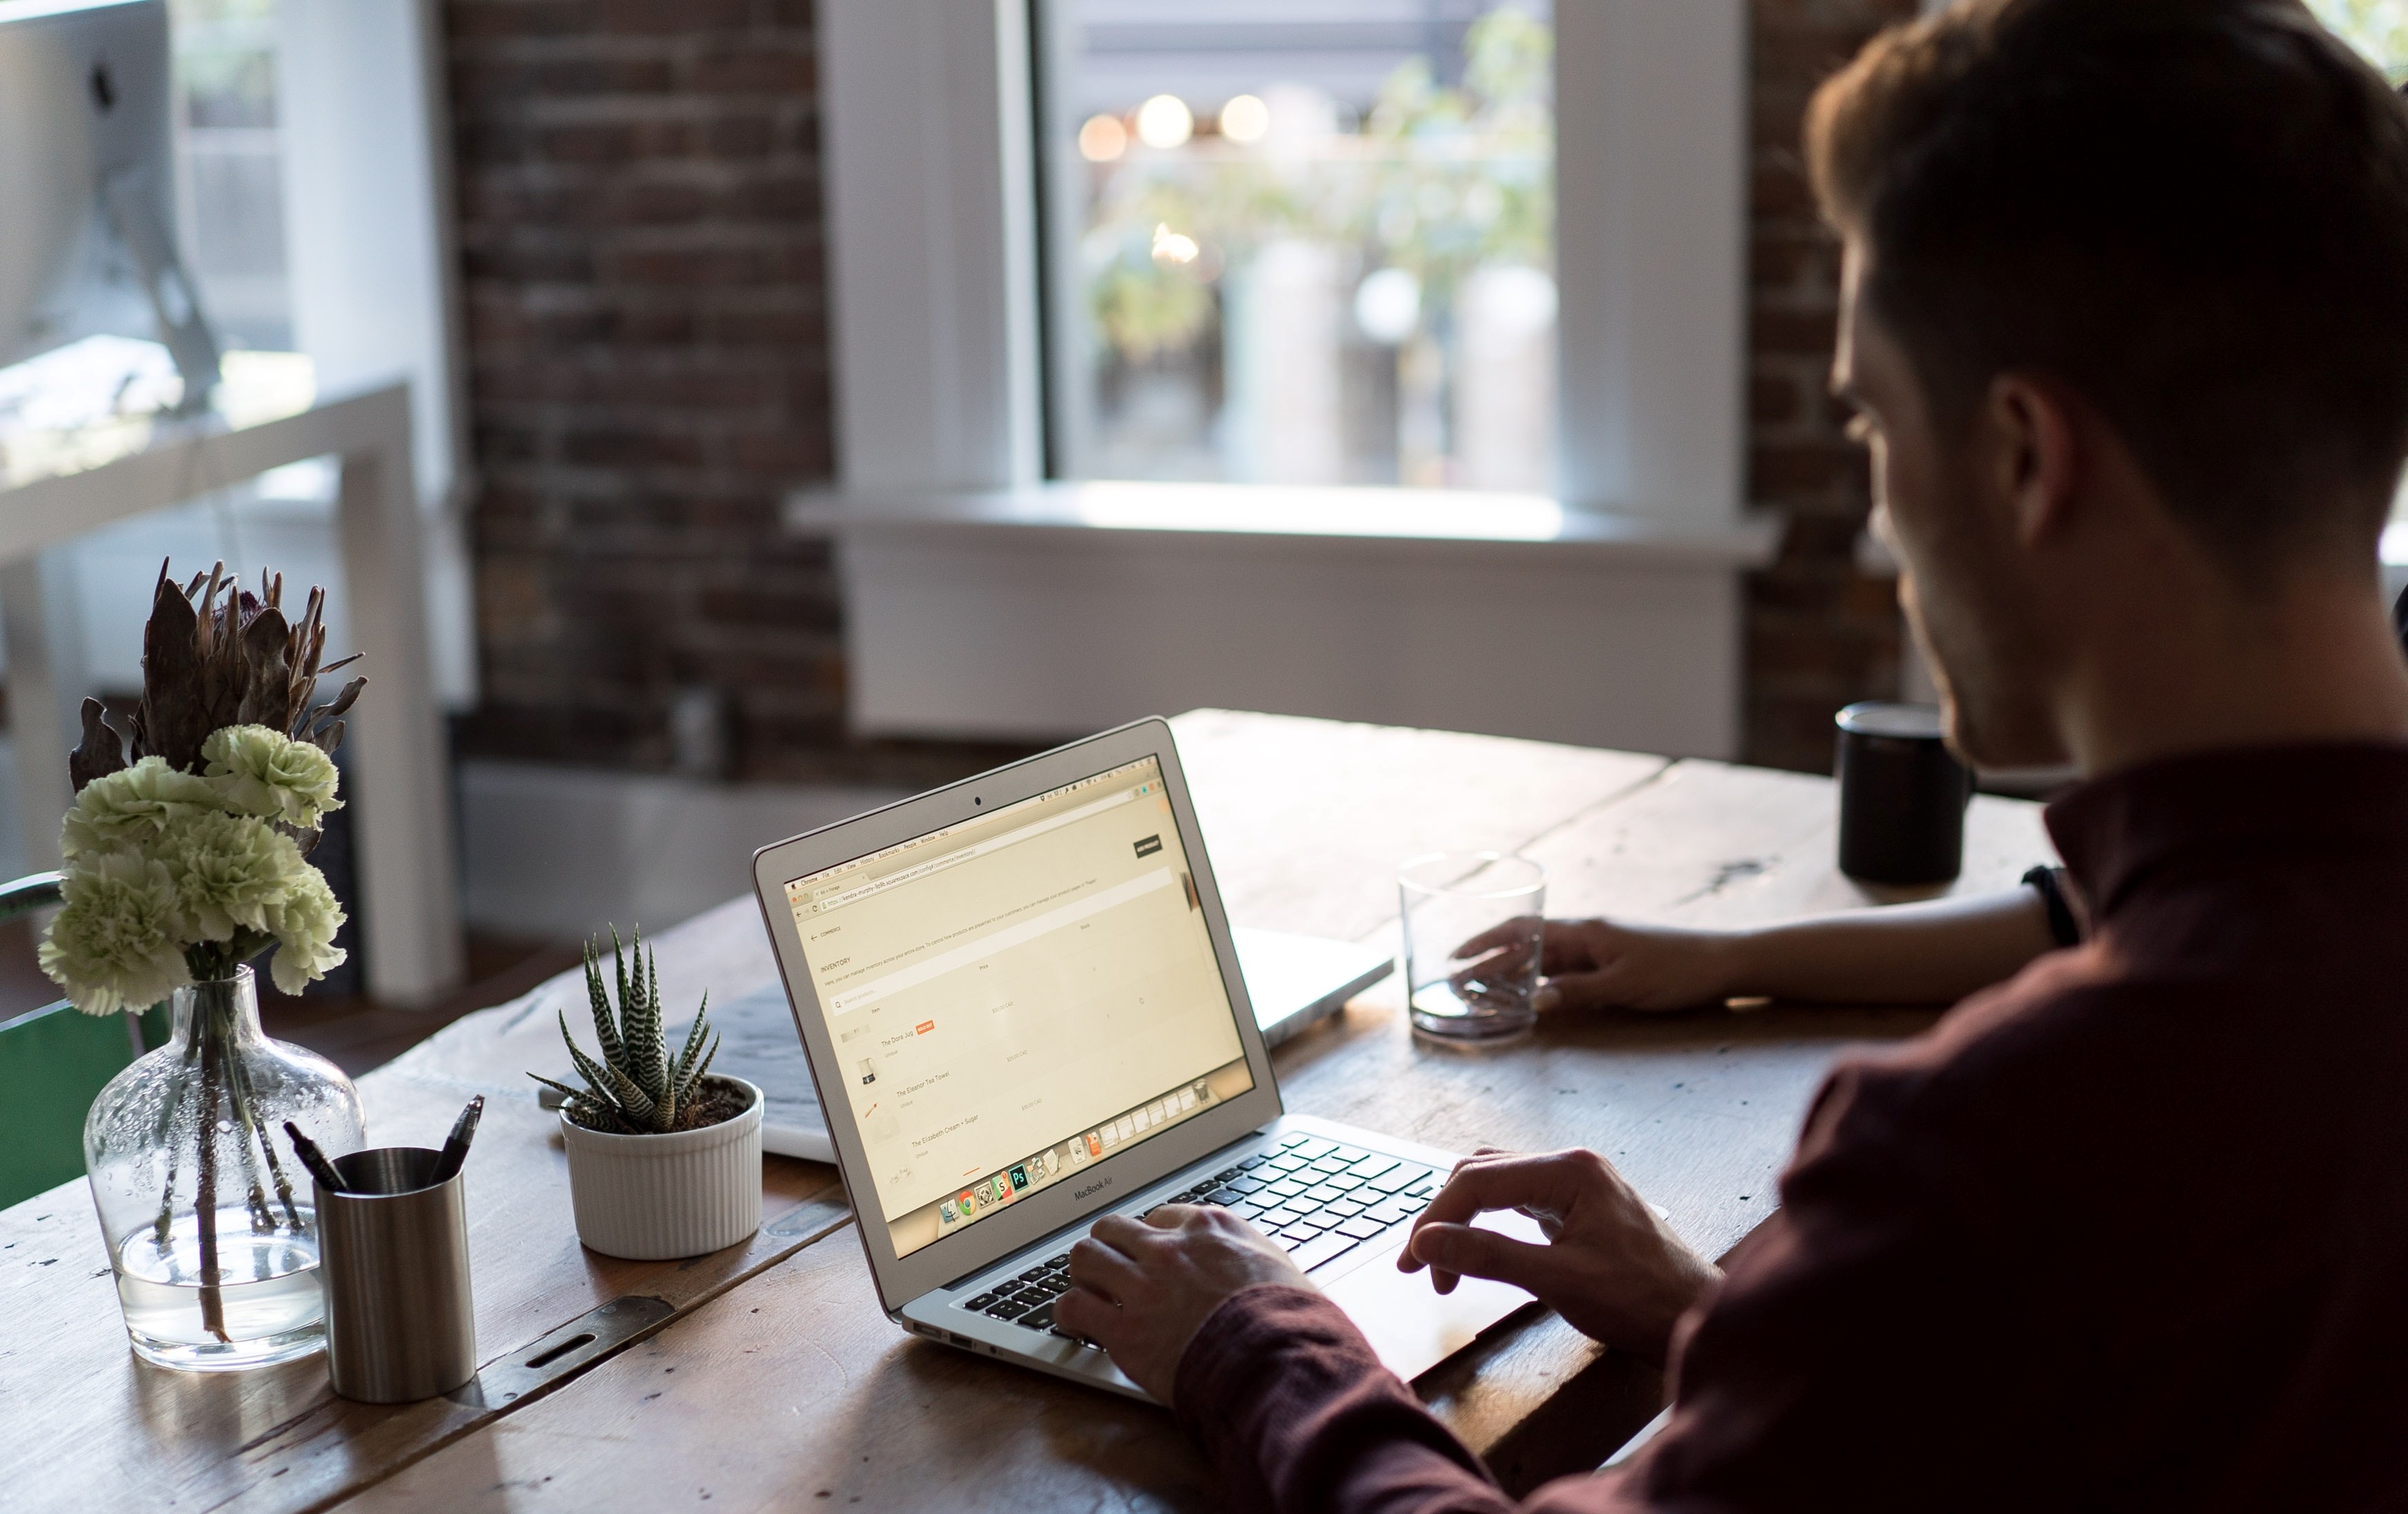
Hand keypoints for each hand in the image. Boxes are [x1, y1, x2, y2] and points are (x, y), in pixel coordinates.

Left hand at [1056, 1204, 1306, 1404]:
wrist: (1279, 1360)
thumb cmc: (1292, 1322)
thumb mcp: (1281, 1270)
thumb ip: (1253, 1262)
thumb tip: (1256, 1273)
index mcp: (1211, 1229)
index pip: (1163, 1217)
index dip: (1154, 1238)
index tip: (1152, 1255)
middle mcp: (1171, 1249)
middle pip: (1114, 1228)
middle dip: (1109, 1247)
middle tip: (1111, 1269)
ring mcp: (1143, 1286)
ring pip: (1085, 1256)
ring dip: (1084, 1274)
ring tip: (1087, 1290)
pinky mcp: (1124, 1329)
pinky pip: (1074, 1306)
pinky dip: (1069, 1313)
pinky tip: (1075, 1323)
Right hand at [1400, 1148, 1717, 1367]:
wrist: (1697, 1318)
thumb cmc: (1643, 1300)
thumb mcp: (1558, 1281)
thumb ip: (1489, 1256)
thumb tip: (1427, 1242)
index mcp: (1569, 1170)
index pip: (1477, 1180)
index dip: (1436, 1220)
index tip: (1412, 1263)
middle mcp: (1571, 1165)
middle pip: (1481, 1174)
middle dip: (1444, 1219)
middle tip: (1420, 1268)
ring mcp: (1577, 1184)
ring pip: (1497, 1185)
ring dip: (1464, 1220)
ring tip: (1443, 1266)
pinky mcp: (1579, 1207)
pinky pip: (1518, 1201)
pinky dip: (1489, 1224)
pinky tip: (1480, 1250)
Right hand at [1454, 917, 1740, 1014]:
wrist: (1722, 963)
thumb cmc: (1676, 971)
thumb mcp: (1624, 986)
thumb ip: (1578, 992)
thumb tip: (1534, 1001)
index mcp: (1585, 932)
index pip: (1523, 931)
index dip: (1486, 942)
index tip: (1456, 956)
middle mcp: (1586, 936)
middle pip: (1527, 946)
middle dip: (1490, 961)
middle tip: (1458, 982)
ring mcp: (1598, 950)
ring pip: (1544, 960)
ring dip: (1513, 973)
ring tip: (1483, 992)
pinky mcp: (1611, 964)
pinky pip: (1565, 971)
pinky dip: (1542, 982)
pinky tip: (1530, 997)